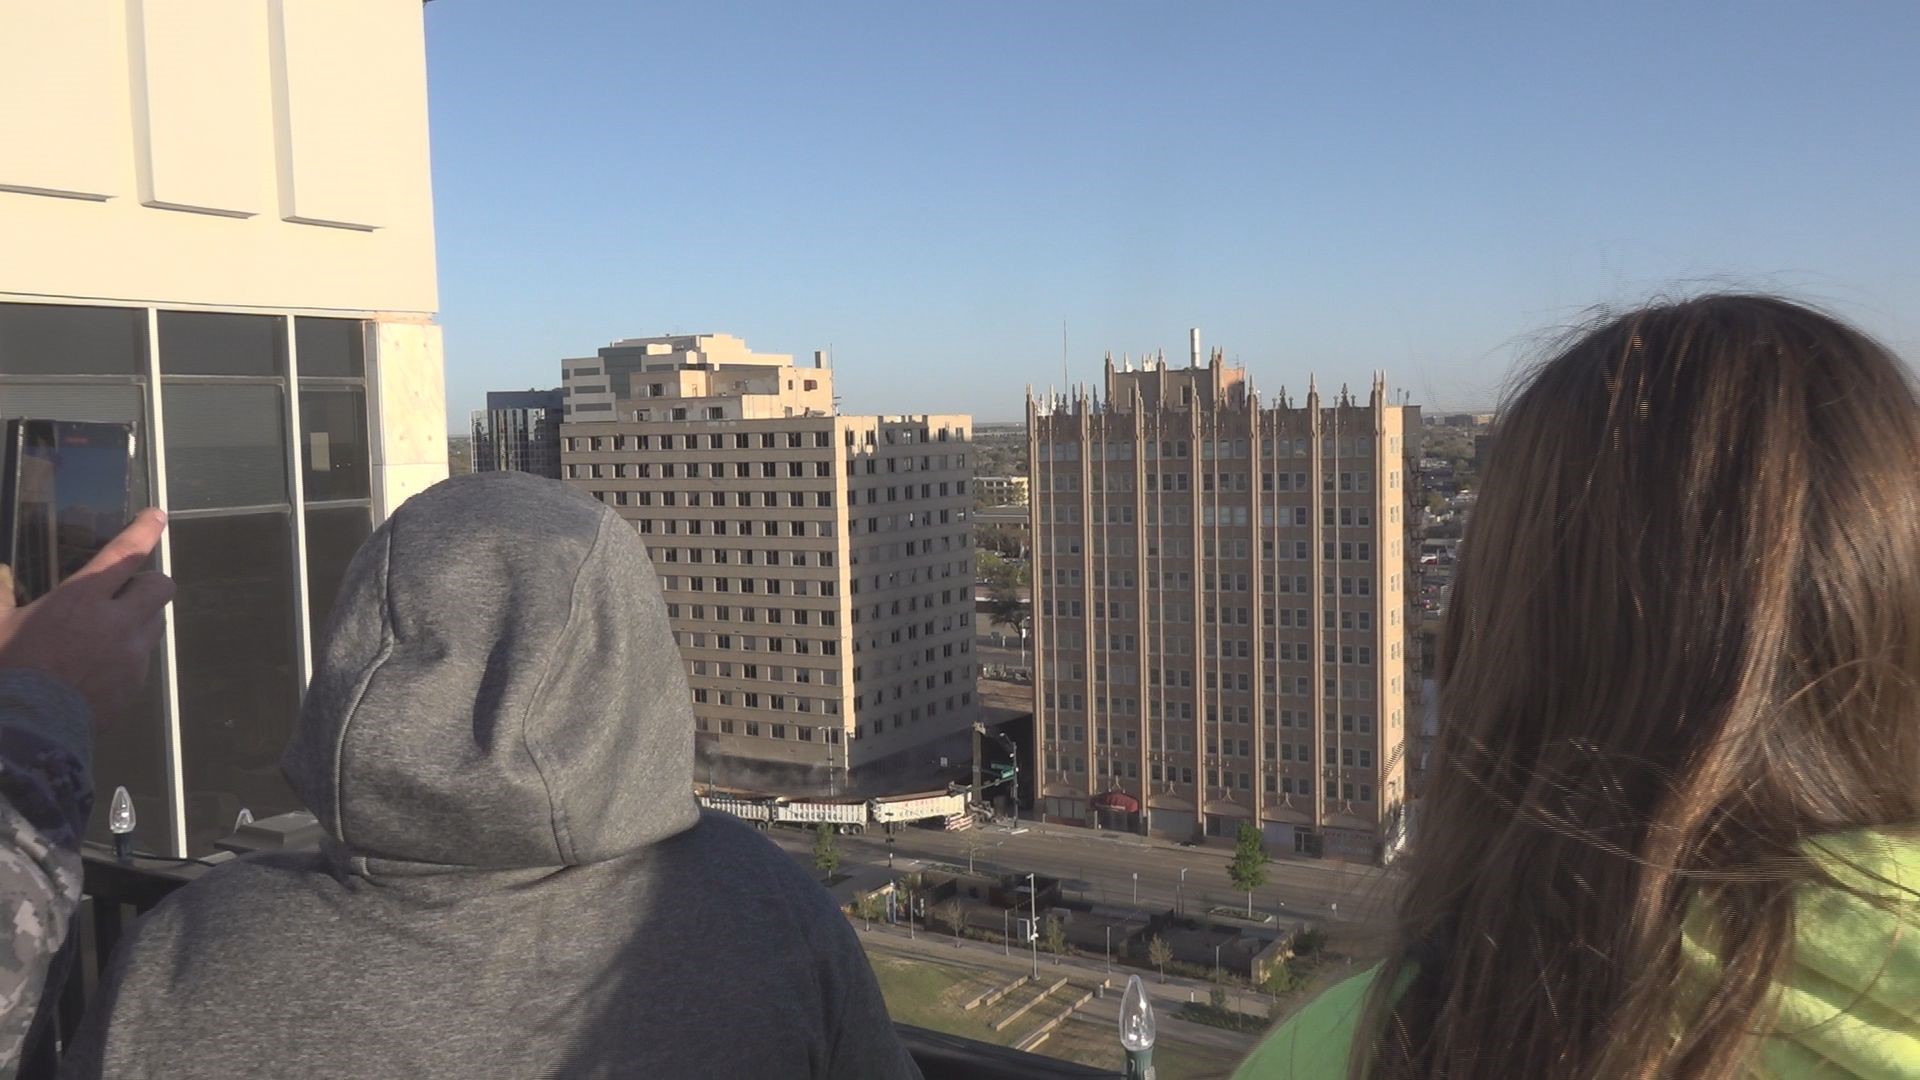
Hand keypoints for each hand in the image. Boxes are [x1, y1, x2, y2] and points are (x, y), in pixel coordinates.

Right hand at [0, 509, 174, 725]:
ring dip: (140, 619)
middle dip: (148, 582)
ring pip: (156, 622)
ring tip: (108, 632)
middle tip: (126, 591)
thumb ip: (0, 595)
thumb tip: (0, 575)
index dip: (143, 531)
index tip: (157, 516)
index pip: (123, 554)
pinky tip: (101, 668)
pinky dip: (129, 655)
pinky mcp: (137, 684)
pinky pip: (143, 658)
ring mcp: (132, 655)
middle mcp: (117, 622)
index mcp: (81, 599)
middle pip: (160, 586)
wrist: (30, 732)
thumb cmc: (10, 671)